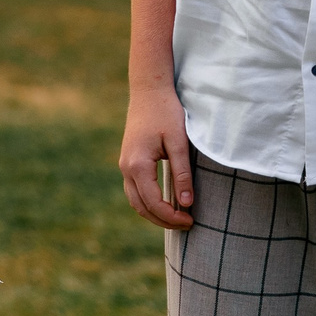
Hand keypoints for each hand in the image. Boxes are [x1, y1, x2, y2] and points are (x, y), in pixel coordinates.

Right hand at [119, 84, 196, 230]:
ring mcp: (124, 165)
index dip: (172, 216)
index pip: (154, 203)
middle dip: (163, 220)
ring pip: (135, 201)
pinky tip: (165, 203)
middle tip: (187, 224)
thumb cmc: (166, 112)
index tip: (192, 220)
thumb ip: (182, 173)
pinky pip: (134, 191)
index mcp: (138, 165)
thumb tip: (187, 203)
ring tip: (177, 217)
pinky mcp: (127, 162)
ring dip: (154, 214)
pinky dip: (148, 203)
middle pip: (141, 207)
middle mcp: (126, 168)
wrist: (148, 91)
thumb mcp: (179, 142)